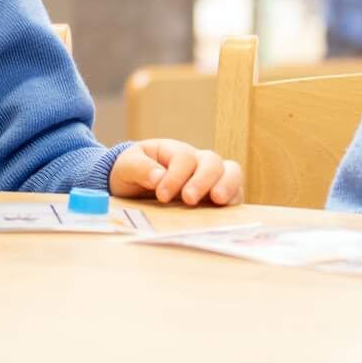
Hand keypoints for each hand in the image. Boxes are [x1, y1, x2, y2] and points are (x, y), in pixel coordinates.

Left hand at [111, 140, 242, 206]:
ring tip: (218, 200)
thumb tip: (158, 177)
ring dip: (227, 185)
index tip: (162, 195)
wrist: (132, 186)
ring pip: (231, 172)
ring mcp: (210, 178)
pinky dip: (234, 200)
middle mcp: (196, 161)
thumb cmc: (130, 172)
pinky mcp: (218, 196)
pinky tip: (224, 211)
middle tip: (188, 199)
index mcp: (173, 150)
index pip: (183, 158)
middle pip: (212, 161)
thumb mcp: (126, 166)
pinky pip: (235, 193)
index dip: (175, 176)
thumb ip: (139, 168)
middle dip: (202, 180)